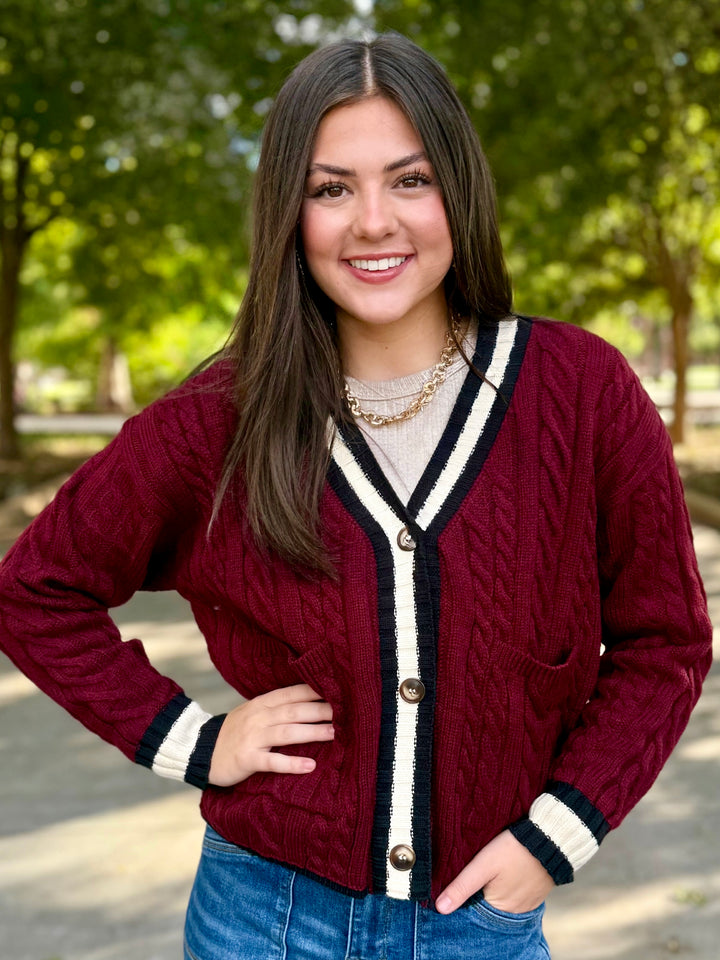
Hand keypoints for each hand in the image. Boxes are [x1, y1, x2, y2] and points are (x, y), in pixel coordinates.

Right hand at [208, 683, 333, 786]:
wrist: (201, 750)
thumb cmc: (235, 732)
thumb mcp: (254, 713)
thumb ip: (277, 708)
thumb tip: (309, 703)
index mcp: (262, 704)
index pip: (293, 693)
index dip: (315, 691)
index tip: (339, 691)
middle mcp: (259, 717)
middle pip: (294, 711)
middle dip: (321, 710)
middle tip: (346, 713)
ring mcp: (252, 738)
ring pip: (287, 732)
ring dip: (312, 732)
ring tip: (335, 734)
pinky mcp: (247, 759)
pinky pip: (272, 761)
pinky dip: (292, 763)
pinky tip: (310, 765)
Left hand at [435, 829, 554, 914]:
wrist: (550, 839)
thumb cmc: (514, 850)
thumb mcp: (483, 865)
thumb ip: (462, 887)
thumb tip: (440, 908)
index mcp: (499, 908)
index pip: (473, 909)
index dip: (465, 895)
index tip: (462, 879)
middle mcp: (514, 912)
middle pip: (488, 905)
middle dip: (480, 892)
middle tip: (479, 870)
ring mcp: (527, 904)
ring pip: (502, 900)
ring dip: (495, 890)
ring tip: (493, 870)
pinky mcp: (536, 894)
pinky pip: (517, 896)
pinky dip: (509, 887)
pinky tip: (507, 872)